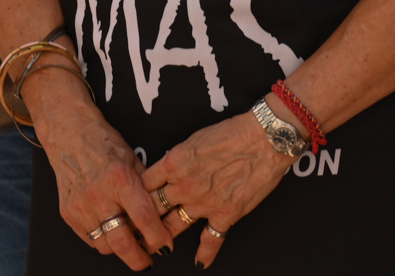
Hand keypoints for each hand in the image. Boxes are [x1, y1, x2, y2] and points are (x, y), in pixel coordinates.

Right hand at [27, 70, 171, 270]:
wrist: (68, 133)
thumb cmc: (103, 142)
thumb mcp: (132, 157)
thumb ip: (145, 185)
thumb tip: (162, 211)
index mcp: (120, 178)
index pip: (144, 218)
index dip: (158, 237)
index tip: (166, 244)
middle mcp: (99, 195)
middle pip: (122, 241)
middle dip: (139, 259)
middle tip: (147, 261)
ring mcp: (81, 206)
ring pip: (105, 245)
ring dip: (120, 249)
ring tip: (129, 242)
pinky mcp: (69, 213)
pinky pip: (90, 238)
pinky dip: (103, 239)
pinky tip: (111, 231)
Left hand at [143, 112, 293, 268]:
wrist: (265, 139)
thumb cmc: (233, 132)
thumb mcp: (196, 138)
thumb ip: (180, 158)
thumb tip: (170, 170)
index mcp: (175, 162)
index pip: (144, 183)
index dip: (134, 195)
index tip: (130, 203)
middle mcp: (184, 185)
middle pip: (152, 208)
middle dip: (140, 221)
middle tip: (132, 230)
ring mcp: (204, 202)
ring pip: (173, 226)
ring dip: (161, 239)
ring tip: (153, 247)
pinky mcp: (226, 214)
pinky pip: (210, 240)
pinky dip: (205, 254)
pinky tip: (199, 262)